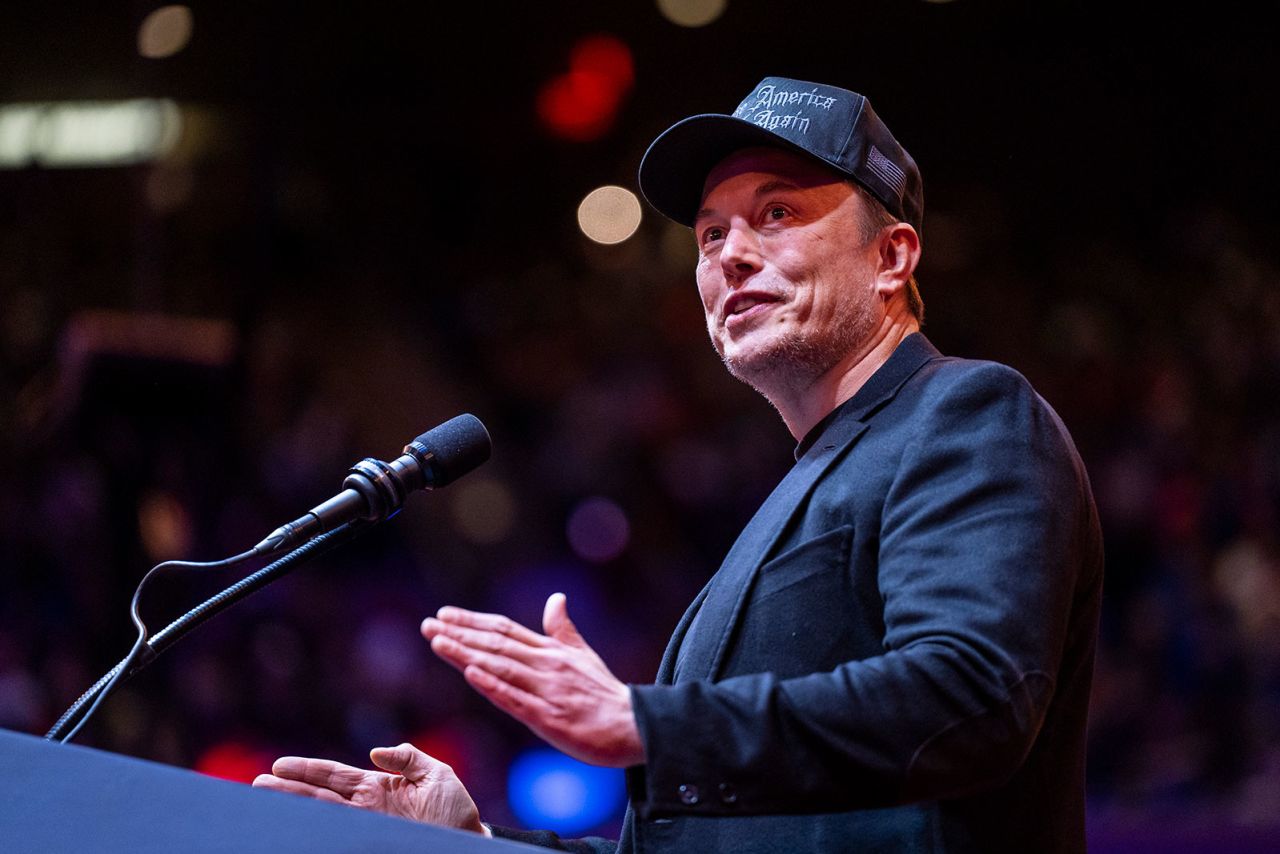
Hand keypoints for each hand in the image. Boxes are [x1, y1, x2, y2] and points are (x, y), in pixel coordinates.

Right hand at [252, 743, 484, 833]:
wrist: (471, 843)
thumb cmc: (456, 811)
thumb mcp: (437, 774)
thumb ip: (408, 759)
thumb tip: (375, 752)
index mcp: (378, 787)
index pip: (335, 776)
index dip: (309, 771)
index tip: (280, 766)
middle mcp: (366, 809)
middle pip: (319, 797)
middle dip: (290, 791)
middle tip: (258, 785)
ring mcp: (368, 828)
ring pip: (323, 816)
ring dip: (296, 810)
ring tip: (266, 801)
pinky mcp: (373, 843)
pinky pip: (340, 837)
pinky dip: (320, 834)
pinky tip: (298, 831)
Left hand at [422, 593, 643, 767]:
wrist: (632, 725)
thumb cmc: (604, 693)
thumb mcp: (583, 655)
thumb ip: (563, 629)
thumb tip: (556, 598)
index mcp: (551, 651)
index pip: (505, 630)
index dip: (473, 621)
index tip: (445, 615)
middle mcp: (545, 665)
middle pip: (496, 644)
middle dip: (459, 634)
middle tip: (428, 625)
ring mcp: (546, 691)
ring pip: (499, 667)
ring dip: (466, 653)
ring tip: (438, 642)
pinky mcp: (548, 717)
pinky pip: (514, 699)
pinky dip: (492, 685)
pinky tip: (470, 674)